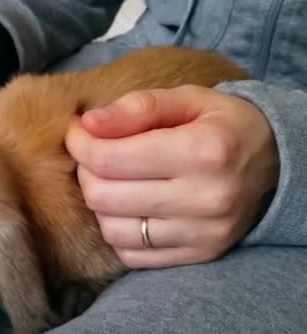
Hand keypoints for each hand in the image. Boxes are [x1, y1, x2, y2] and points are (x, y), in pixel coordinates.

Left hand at [65, 85, 279, 268]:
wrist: (277, 166)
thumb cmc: (223, 125)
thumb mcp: (188, 99)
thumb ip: (138, 107)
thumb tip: (88, 123)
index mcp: (202, 151)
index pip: (110, 159)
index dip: (80, 144)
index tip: (78, 131)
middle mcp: (205, 198)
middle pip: (104, 197)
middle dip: (85, 172)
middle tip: (94, 154)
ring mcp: (203, 234)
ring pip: (112, 230)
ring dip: (99, 203)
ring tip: (110, 180)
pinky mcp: (198, 255)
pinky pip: (132, 254)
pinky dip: (118, 231)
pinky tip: (127, 207)